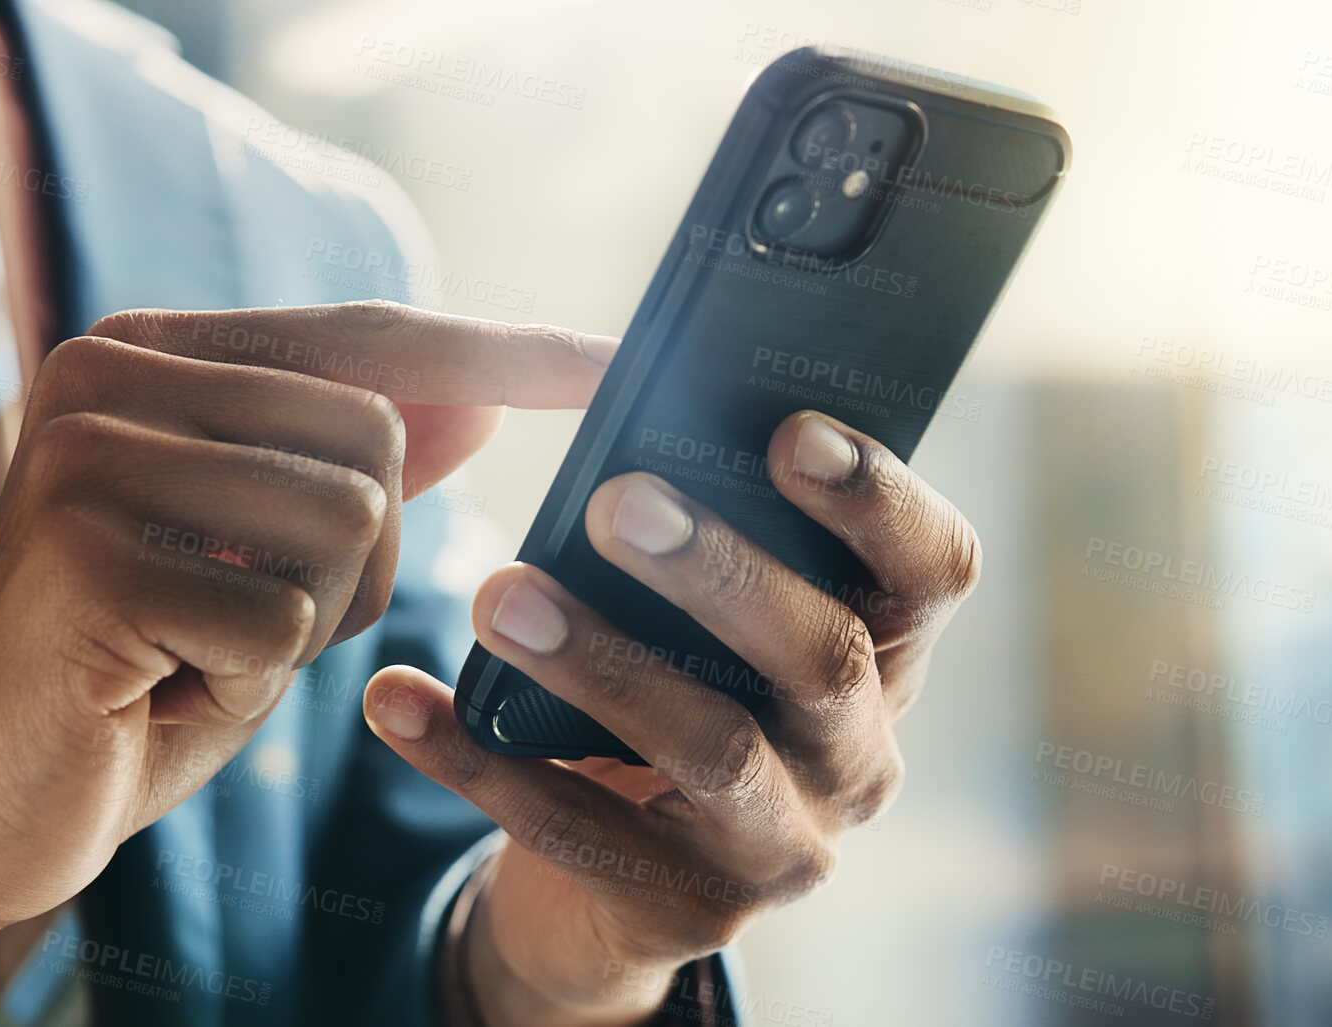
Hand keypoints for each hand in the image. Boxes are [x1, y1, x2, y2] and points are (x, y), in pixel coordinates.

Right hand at [0, 301, 614, 1023]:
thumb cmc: (129, 682)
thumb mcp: (262, 567)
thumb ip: (346, 475)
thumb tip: (474, 401)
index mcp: (141, 354)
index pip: (364, 337)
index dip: (502, 350)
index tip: (618, 361)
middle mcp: (102, 372)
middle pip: (376, 437)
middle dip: (354, 564)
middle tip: (241, 623)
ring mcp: (86, 453)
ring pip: (346, 520)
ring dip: (303, 623)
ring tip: (196, 652)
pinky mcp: (90, 552)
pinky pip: (285, 619)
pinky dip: (250, 684)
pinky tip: (157, 688)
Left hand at [365, 411, 982, 1025]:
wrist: (608, 876)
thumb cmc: (662, 690)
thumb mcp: (695, 621)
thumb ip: (696, 531)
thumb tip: (627, 417)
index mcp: (878, 655)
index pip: (932, 571)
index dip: (877, 500)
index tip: (787, 430)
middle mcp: (858, 755)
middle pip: (822, 655)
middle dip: (721, 572)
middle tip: (613, 501)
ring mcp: (780, 845)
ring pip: (710, 746)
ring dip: (600, 662)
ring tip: (498, 596)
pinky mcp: (686, 910)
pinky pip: (577, 829)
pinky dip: (477, 760)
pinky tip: (399, 699)